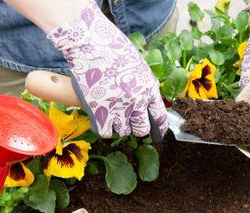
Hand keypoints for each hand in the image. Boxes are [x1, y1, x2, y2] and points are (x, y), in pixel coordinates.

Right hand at [47, 0, 167, 137]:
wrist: (90, 43)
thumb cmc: (113, 50)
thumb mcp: (139, 67)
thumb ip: (145, 86)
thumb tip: (146, 104)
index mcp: (149, 89)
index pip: (160, 116)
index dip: (159, 127)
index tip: (157, 133)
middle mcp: (137, 101)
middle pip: (142, 128)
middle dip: (137, 127)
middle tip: (129, 122)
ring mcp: (119, 108)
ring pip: (124, 131)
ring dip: (119, 126)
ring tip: (113, 115)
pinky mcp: (99, 112)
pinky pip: (105, 132)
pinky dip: (104, 128)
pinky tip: (102, 119)